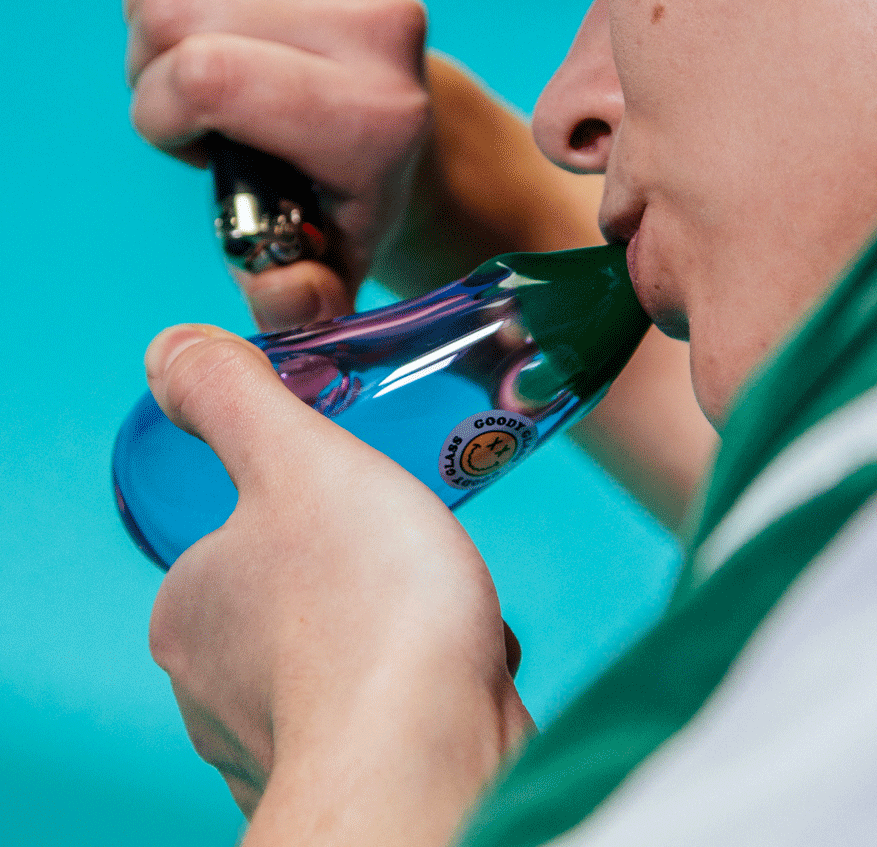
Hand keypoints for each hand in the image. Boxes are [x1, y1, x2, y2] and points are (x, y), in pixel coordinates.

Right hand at [125, 0, 431, 329]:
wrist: (404, 123)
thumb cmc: (344, 195)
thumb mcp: (319, 266)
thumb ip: (296, 302)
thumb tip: (290, 294)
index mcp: (376, 121)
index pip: (206, 75)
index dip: (160, 110)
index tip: (190, 140)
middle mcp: (386, 26)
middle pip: (172, 4)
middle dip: (150, 62)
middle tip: (195, 100)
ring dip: (162, 7)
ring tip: (210, 52)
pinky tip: (237, 9)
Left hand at [145, 324, 532, 843]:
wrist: (432, 753)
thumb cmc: (365, 605)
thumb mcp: (295, 459)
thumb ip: (230, 397)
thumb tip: (169, 350)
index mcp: (191, 609)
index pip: (248, 534)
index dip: (314, 505)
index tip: (361, 502)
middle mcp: (217, 688)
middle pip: (308, 589)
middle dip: (371, 565)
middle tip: (411, 550)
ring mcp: (282, 741)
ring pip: (358, 645)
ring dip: (410, 618)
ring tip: (444, 606)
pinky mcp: (352, 773)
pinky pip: (395, 699)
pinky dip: (432, 674)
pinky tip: (460, 664)